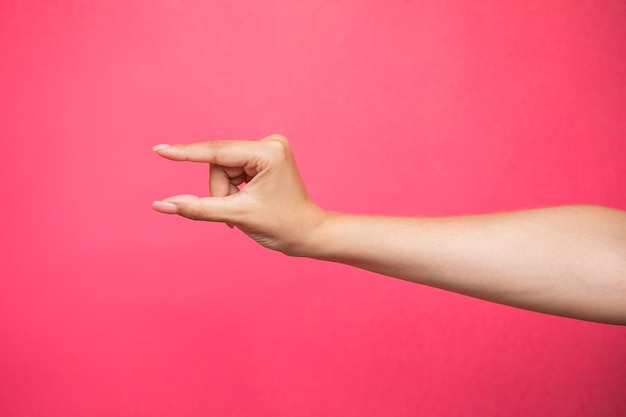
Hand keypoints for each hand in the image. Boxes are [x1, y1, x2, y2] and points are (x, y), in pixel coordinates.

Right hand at [152, 134, 325, 254]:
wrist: (308, 234)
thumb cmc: (281, 226)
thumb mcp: (236, 215)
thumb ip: (197, 208)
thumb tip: (161, 204)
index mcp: (268, 152)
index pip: (217, 153)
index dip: (186, 154)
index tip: (159, 150)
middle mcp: (270, 143)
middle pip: (219, 163)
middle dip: (220, 191)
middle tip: (235, 213)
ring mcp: (269, 149)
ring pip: (223, 169)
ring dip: (225, 192)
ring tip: (244, 210)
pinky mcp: (265, 157)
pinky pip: (232, 170)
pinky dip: (233, 189)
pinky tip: (247, 201)